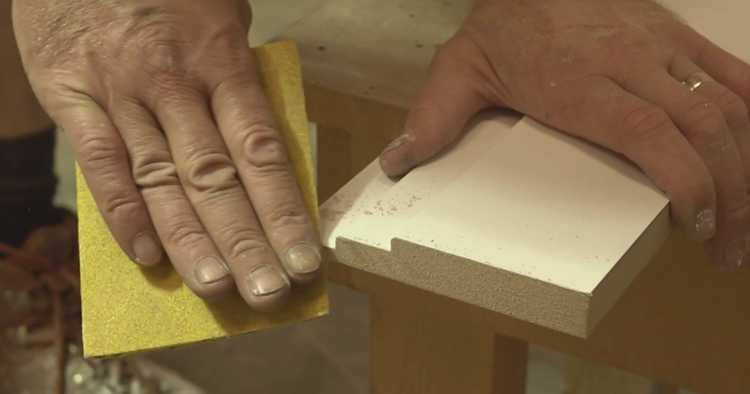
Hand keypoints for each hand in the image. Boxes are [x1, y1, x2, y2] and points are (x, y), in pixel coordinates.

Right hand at [13, 0, 320, 309]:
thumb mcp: (222, 17)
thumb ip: (240, 82)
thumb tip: (262, 148)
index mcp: (222, 62)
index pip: (261, 153)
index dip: (284, 212)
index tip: (304, 258)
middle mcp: (174, 86)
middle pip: (215, 179)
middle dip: (245, 242)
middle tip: (269, 291)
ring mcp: (120, 94)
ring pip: (160, 181)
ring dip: (191, 241)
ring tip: (219, 288)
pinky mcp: (71, 96)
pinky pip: (99, 164)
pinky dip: (121, 213)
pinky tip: (147, 255)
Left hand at [380, 0, 749, 268]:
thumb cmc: (501, 27)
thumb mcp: (458, 71)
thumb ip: (432, 119)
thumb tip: (397, 164)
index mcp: (581, 84)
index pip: (651, 134)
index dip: (688, 182)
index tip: (696, 224)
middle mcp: (630, 65)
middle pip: (704, 129)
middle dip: (733, 194)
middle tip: (728, 248)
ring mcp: (660, 47)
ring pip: (729, 105)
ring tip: (746, 219)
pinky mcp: (675, 34)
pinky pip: (733, 72)